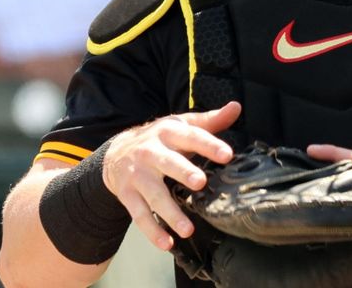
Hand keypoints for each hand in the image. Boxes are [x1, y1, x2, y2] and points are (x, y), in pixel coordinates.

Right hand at [103, 101, 241, 249]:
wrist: (116, 152)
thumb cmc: (159, 139)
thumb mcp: (181, 125)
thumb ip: (210, 121)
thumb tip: (236, 107)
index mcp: (168, 132)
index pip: (191, 136)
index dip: (209, 144)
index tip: (227, 154)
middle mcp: (150, 152)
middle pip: (168, 162)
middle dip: (183, 172)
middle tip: (200, 182)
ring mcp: (138, 175)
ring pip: (154, 195)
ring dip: (170, 213)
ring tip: (187, 229)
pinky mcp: (127, 195)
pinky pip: (140, 216)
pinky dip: (152, 231)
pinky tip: (167, 243)